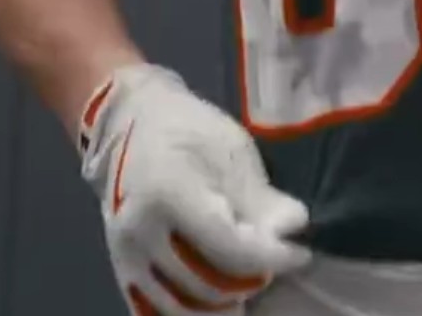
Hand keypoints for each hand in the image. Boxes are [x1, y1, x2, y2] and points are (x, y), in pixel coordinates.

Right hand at [78, 65, 309, 315]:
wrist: (132, 123)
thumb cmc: (189, 129)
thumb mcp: (233, 149)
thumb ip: (260, 196)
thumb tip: (295, 227)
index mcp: (169, 194)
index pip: (230, 248)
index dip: (272, 257)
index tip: (301, 253)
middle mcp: (140, 232)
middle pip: (209, 281)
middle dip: (252, 276)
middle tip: (274, 259)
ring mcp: (124, 255)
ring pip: (183, 305)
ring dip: (225, 301)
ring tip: (251, 279)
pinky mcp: (120, 268)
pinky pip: (154, 310)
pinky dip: (189, 312)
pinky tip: (218, 302)